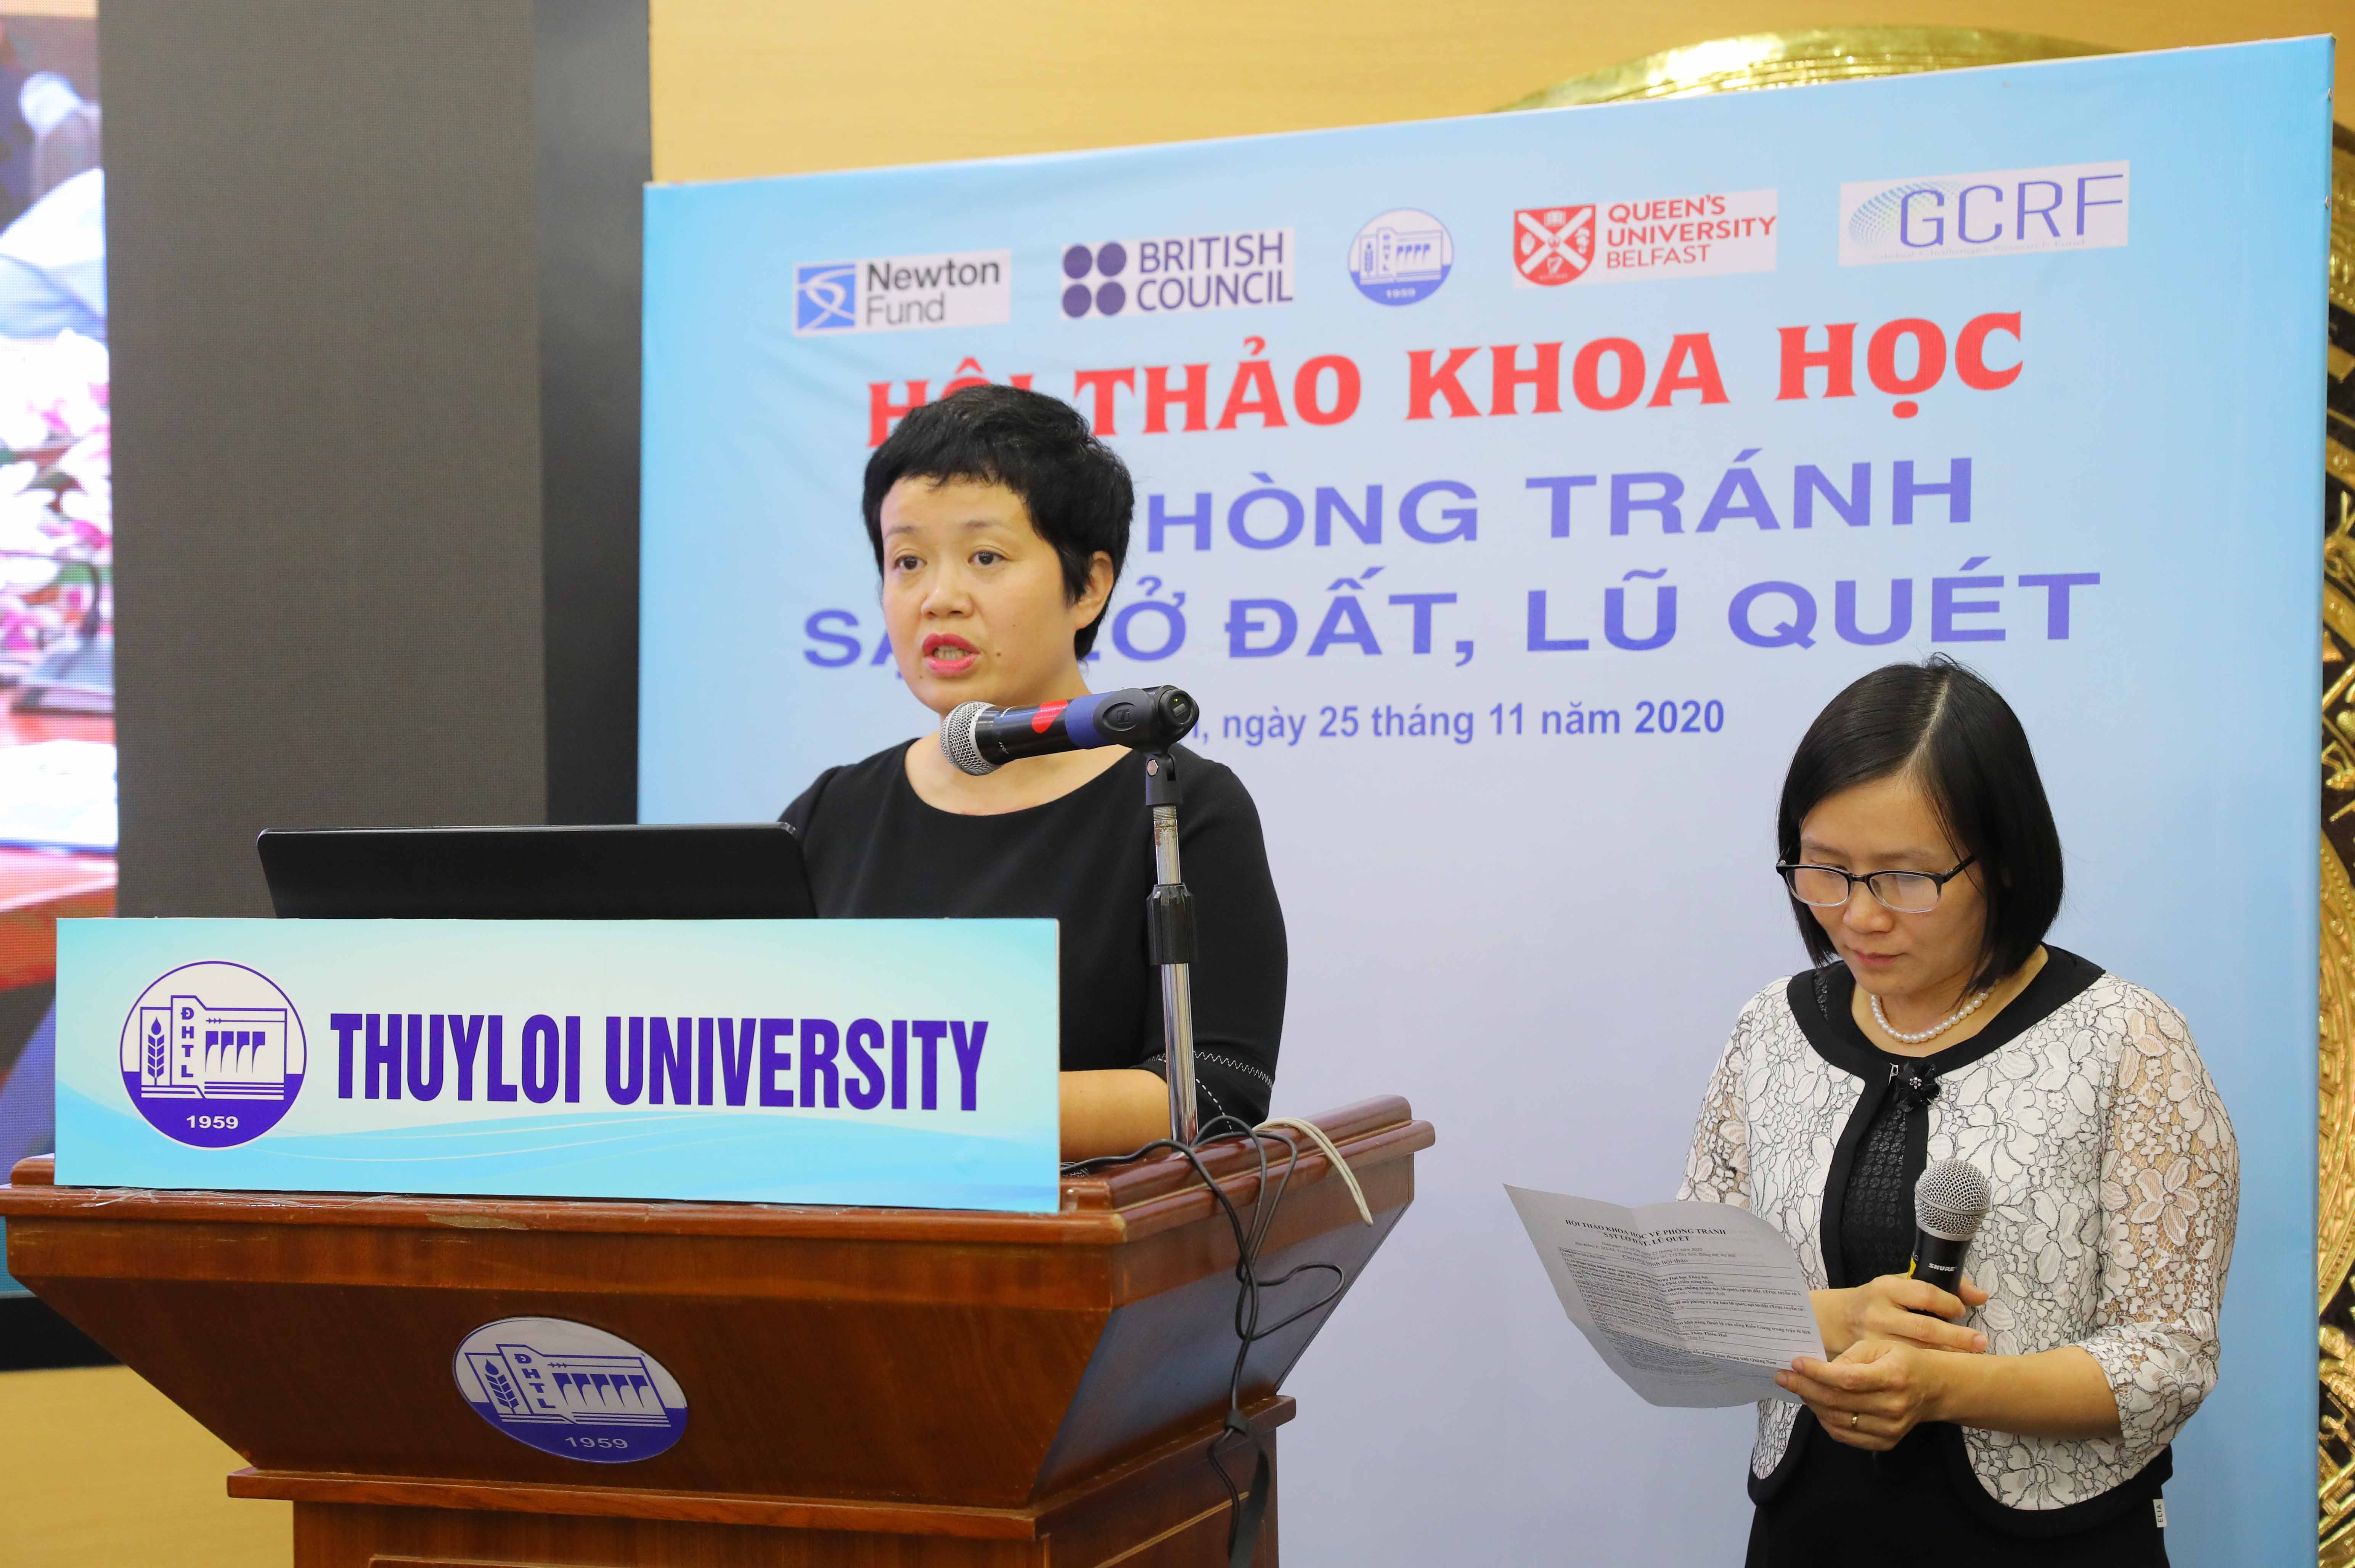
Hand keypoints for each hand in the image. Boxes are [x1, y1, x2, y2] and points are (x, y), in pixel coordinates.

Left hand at [1777, 1339, 1958, 1450]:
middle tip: (1783, 1376)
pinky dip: (1826, 1421)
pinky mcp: (1886, 1442)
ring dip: (1811, 1403)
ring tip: (1797, 1388)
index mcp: (1893, 1376)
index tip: (1795, 1362)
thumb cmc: (1902, 1360)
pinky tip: (1816, 1405)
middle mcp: (1893, 1406)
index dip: (1817, 1373)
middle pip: (1838, 1401)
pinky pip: (1846, 1436)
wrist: (1934, 1389)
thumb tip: (1818, 1369)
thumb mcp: (1879, 1346)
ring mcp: (1890, 1428)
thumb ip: (1850, 1357)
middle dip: (1804, 1387)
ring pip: (1837, 1421)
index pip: (1847, 1379)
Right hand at [1814, 1273, 1988, 1358]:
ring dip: (1947, 1355)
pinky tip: (1943, 1368)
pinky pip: (1905, 1365)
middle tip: (1980, 1342)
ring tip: (1970, 1357)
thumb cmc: (1877, 1300)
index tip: (1961, 1311)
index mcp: (1886, 1288)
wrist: (1837, 1319)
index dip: (1949, 1303)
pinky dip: (1928, 1367)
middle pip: (1925, 1328)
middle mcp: (1878, 1313)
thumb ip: (1938, 1287)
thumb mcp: (1900, 1285)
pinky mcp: (1872, 1360)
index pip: (1925, 1294)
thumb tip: (1981, 1296)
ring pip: (1918, 1352)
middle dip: (1958, 1337)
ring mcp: (1874, 1339)